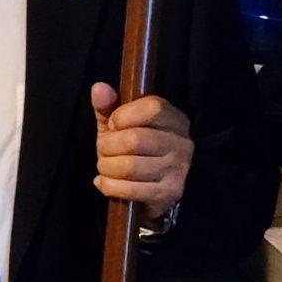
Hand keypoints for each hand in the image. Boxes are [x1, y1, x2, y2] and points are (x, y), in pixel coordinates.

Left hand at [92, 83, 192, 215]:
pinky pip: (129, 190)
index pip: (153, 108)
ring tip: (105, 166)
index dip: (124, 115)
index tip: (113, 124)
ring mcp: (179, 170)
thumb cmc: (131, 149)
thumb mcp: (118, 125)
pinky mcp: (170, 193)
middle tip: (104, 150)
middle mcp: (183, 143)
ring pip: (129, 166)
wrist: (148, 189)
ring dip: (106, 167)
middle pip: (135, 140)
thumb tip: (99, 88)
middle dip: (107, 146)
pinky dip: (109, 186)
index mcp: (174, 119)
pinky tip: (106, 182)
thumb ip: (107, 106)